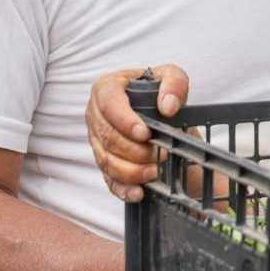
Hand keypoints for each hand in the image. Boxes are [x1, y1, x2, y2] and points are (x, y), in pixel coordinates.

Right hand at [85, 64, 189, 202]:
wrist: (163, 115)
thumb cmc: (162, 93)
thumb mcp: (173, 78)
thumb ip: (174, 83)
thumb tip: (167, 106)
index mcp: (106, 89)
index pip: (109, 104)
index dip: (125, 121)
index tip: (145, 133)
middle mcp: (95, 115)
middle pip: (108, 137)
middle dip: (134, 150)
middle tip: (159, 155)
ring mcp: (96, 141)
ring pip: (106, 160)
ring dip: (131, 170)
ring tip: (155, 172)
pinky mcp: (104, 162)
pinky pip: (108, 180)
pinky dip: (124, 189)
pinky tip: (140, 192)